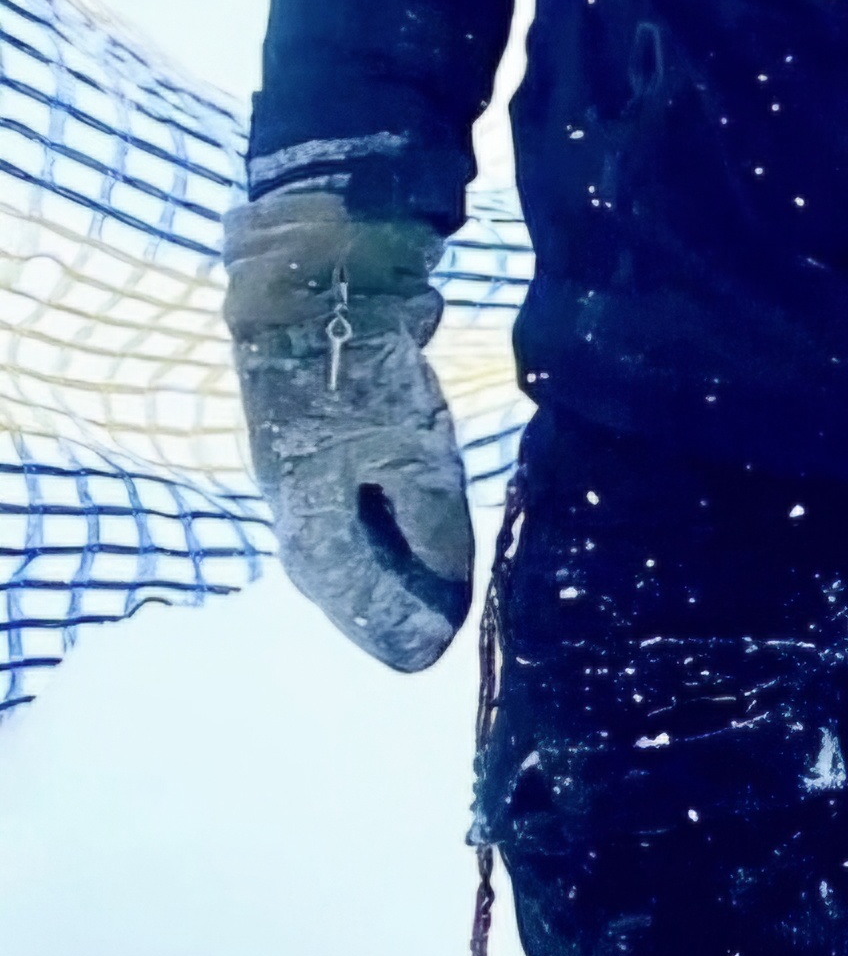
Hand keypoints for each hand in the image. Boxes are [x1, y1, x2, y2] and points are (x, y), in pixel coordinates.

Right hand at [222, 186, 476, 671]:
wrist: (319, 296)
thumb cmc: (365, 375)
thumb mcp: (411, 452)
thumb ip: (429, 524)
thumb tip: (442, 594)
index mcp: (310, 516)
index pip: (350, 594)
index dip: (389, 627)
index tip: (427, 659)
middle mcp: (296, 506)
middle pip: (339, 579)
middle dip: (384, 613)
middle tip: (430, 645)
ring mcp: (302, 477)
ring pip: (340, 548)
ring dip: (382, 579)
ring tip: (427, 610)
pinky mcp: (320, 451)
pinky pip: (350, 514)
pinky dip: (380, 538)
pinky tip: (410, 547)